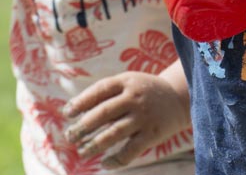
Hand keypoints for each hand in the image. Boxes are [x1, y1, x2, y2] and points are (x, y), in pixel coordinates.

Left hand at [61, 71, 190, 169]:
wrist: (178, 99)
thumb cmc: (143, 92)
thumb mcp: (128, 83)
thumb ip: (106, 94)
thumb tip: (75, 112)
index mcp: (126, 82)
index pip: (99, 90)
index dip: (81, 101)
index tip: (67, 113)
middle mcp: (135, 98)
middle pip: (103, 112)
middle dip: (83, 126)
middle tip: (69, 137)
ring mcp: (144, 117)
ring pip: (114, 133)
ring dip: (94, 145)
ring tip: (81, 152)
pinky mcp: (152, 134)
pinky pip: (130, 151)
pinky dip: (116, 159)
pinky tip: (105, 163)